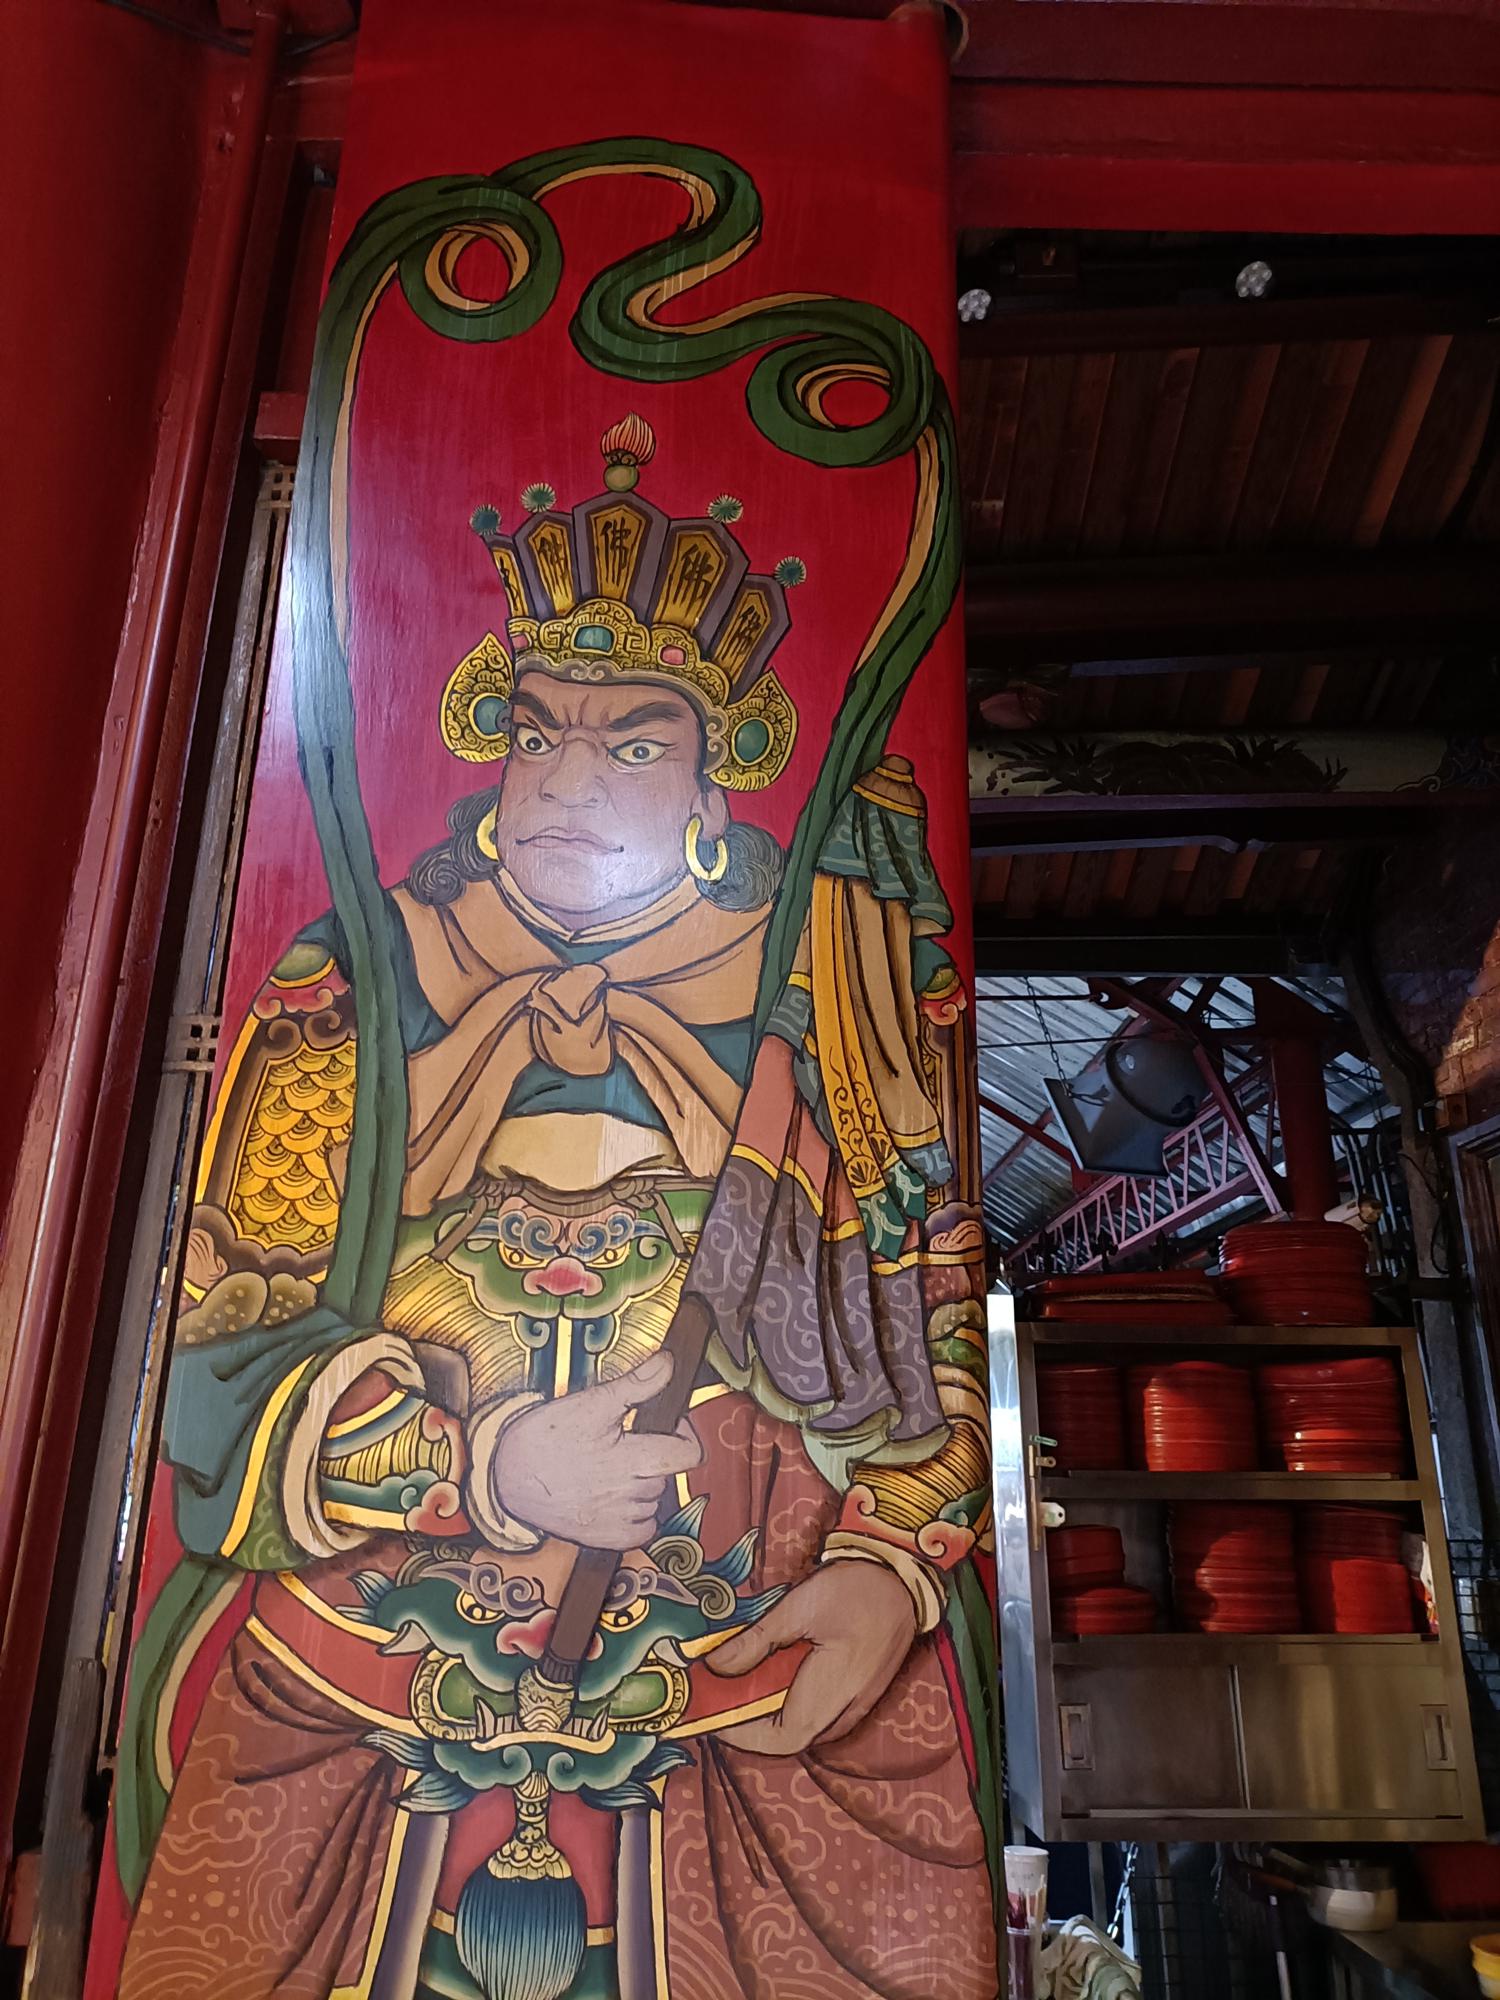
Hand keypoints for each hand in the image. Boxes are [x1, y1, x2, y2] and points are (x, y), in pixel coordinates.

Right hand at [490, 1351, 700, 1550]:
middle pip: (668, 1474)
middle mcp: (631, 1494)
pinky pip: (643, 1530)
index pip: (688, 1454)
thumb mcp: (591, 1403)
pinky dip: (638, 1515)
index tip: (669, 1425)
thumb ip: (637, 1384)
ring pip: (654, 1499)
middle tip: (629, 1443)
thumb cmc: (546, 1437)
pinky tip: (618, 1498)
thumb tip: (668, 1363)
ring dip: (645, 1484)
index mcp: (632, 1459)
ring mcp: (619, 1520)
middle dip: (656, 1455)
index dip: (685, 1435)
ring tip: (615, 1468)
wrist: (506, 1476)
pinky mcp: (606, 1539)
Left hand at [706, 1559, 917, 1752]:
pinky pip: (823, 1715)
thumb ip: (756, 1642)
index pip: (783, 1737)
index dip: (744, 1734)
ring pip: (808, 1727)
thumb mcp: (798, 1607)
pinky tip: (778, 1680)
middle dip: (752, 1723)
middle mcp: (848, 1708)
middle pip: (793, 1736)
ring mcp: (859, 1703)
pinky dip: (793, 1706)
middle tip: (722, 1697)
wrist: (904, 1576)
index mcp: (833, 1692)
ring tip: (743, 1687)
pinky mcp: (863, 1692)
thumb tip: (714, 1666)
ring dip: (772, 1715)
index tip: (715, 1712)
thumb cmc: (854, 1588)